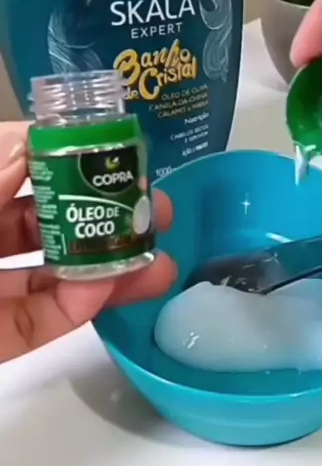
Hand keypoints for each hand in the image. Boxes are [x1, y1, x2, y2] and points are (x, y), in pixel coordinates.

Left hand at [0, 122, 176, 361]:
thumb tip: (32, 143)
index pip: (16, 165)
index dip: (62, 154)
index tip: (112, 150)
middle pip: (45, 221)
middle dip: (102, 213)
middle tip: (156, 209)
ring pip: (53, 274)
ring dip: (108, 267)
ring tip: (161, 262)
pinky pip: (41, 322)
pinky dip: (78, 307)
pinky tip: (111, 290)